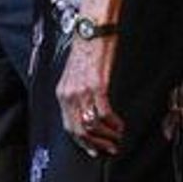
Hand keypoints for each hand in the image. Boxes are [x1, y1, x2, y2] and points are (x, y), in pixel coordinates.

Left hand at [57, 35, 123, 156]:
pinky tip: (121, 124)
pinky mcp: (97, 85)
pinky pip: (104, 113)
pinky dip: (114, 124)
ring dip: (107, 136)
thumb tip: (87, 115)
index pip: (68, 125)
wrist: (91, 30)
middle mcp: (68, 93)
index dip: (82, 142)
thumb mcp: (74, 76)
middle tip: (111, 149)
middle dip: (95, 144)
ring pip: (91, 125)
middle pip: (78, 130)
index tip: (95, 151)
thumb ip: (76, 95)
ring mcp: (81, 90)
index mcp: (61, 92)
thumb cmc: (86, 52)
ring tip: (118, 137)